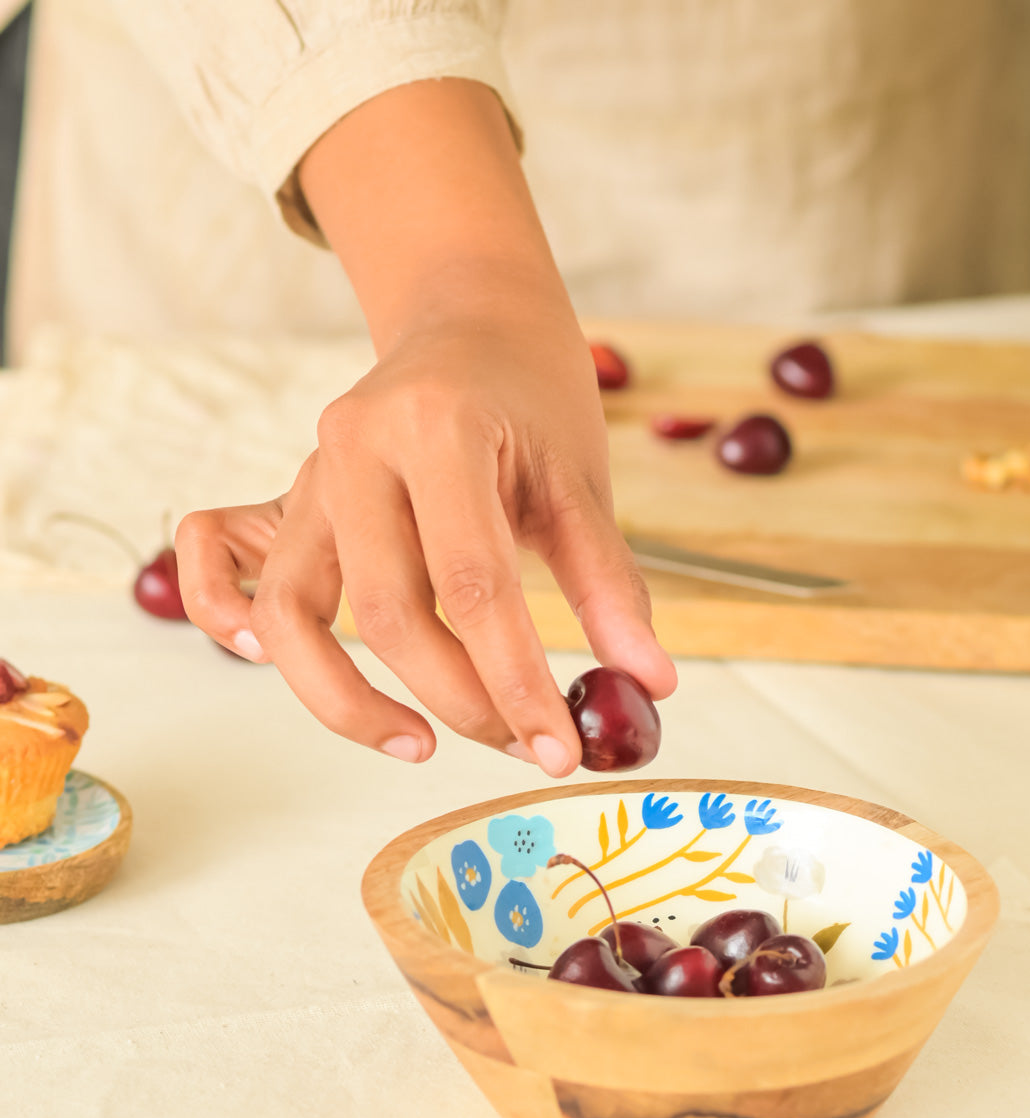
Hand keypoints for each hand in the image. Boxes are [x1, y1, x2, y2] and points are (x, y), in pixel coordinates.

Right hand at [175, 290, 675, 774]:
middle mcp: (356, 449)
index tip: (559, 751)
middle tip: (519, 745)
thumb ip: (609, 585)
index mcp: (439, 429)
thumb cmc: (529, 393)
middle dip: (458, 702)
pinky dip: (242, 630)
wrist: (466, 313)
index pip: (474, 587)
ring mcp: (309, 475)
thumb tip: (651, 684)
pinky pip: (237, 579)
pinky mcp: (287, 502)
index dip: (516, 683)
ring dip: (349, 701)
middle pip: (388, 613)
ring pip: (293, 615)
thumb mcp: (580, 479)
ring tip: (421, 745)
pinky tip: (307, 675)